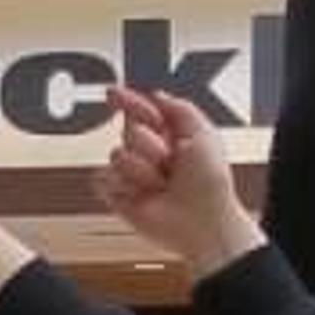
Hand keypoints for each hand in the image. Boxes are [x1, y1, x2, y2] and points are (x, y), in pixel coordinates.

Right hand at [103, 78, 260, 283]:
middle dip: (149, 144)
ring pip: (117, 155)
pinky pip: (103, 179)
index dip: (126, 100)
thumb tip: (157, 95)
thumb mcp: (204, 133)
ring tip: (160, 185)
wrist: (202, 222)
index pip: (141, 111)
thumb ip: (180, 108)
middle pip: (128, 130)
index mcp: (170, 137)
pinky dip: (123, 186)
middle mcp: (150, 154)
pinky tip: (142, 195)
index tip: (112, 93)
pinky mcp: (120, 196)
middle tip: (169, 162)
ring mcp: (134, 175)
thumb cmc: (210, 183)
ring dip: (142, 169)